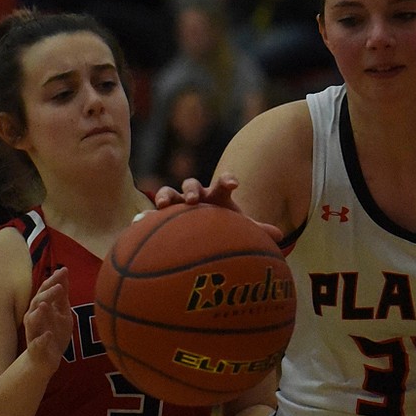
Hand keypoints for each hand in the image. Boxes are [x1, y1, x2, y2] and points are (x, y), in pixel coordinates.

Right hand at [22, 266, 70, 374]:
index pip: (45, 290)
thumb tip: (64, 271)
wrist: (45, 360)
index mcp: (40, 308)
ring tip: (46, 305)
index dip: (53, 280)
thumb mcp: (62, 312)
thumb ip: (62, 295)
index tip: (63, 270)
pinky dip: (42, 339)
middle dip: (47, 293)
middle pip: (37, 302)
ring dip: (39, 313)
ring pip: (32, 321)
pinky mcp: (36, 348)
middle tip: (59, 286)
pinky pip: (37, 343)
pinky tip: (48, 334)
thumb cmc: (54, 333)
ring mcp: (33, 333)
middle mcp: (33, 318)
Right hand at [152, 174, 282, 241]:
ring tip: (163, 205)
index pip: (222, 184)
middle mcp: (195, 195)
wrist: (202, 230)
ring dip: (166, 196)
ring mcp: (176, 203)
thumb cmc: (223, 227)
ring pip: (168, 193)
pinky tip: (137, 222)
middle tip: (192, 198)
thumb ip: (256, 230)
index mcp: (216, 196)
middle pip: (191, 184)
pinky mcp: (161, 216)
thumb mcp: (239, 228)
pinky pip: (151, 214)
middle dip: (191, 189)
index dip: (227, 180)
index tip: (233, 184)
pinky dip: (144, 217)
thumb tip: (279, 235)